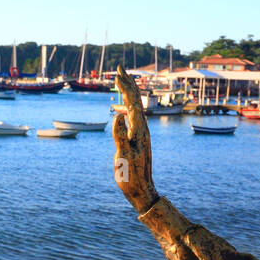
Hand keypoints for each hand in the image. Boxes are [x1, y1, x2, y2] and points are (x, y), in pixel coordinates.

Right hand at [112, 67, 158, 212]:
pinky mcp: (138, 139)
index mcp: (139, 130)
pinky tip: (123, 109)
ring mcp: (141, 134)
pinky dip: (127, 106)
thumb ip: (119, 136)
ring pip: (136, 107)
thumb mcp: (123, 156)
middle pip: (136, 100)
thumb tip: (117, 117)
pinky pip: (133, 117)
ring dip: (128, 93)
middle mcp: (142, 128)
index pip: (133, 102)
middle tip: (120, 68)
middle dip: (128, 83)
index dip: (125, 87)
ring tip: (123, 82)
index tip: (117, 73)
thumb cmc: (131, 176)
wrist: (141, 190)